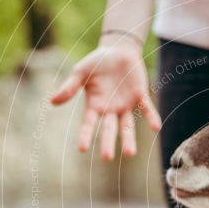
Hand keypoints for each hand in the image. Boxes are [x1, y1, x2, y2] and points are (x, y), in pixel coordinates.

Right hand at [50, 37, 161, 159]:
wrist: (118, 50)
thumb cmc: (97, 62)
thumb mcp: (81, 72)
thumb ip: (70, 86)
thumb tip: (53, 101)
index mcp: (94, 106)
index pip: (88, 124)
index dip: (85, 135)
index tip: (82, 149)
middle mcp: (110, 110)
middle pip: (109, 130)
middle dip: (108, 143)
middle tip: (107, 157)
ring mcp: (126, 105)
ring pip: (128, 126)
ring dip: (129, 139)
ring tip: (130, 154)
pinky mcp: (140, 97)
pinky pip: (146, 109)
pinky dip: (151, 118)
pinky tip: (156, 127)